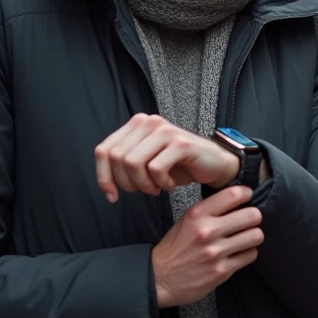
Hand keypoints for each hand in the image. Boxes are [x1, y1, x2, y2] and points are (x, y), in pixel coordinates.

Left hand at [95, 114, 238, 202]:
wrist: (214, 164)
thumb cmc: (179, 165)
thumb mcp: (146, 161)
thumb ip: (125, 162)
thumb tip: (105, 182)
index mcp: (136, 124)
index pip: (104, 150)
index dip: (103, 177)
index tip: (112, 195)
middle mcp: (148, 122)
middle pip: (117, 158)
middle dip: (127, 183)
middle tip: (144, 190)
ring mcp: (165, 131)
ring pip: (134, 164)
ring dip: (144, 185)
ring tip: (157, 187)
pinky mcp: (181, 143)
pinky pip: (156, 169)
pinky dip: (161, 184)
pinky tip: (171, 184)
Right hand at [151, 186, 263, 308]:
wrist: (160, 277)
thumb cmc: (176, 247)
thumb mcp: (187, 219)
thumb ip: (211, 209)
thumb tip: (239, 200)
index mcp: (198, 214)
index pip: (234, 195)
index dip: (247, 194)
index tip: (248, 197)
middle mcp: (208, 231)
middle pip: (252, 215)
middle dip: (253, 217)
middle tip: (248, 221)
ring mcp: (216, 252)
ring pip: (256, 235)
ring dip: (253, 236)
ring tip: (244, 238)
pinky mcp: (222, 271)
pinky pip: (250, 255)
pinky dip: (247, 253)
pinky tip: (238, 253)